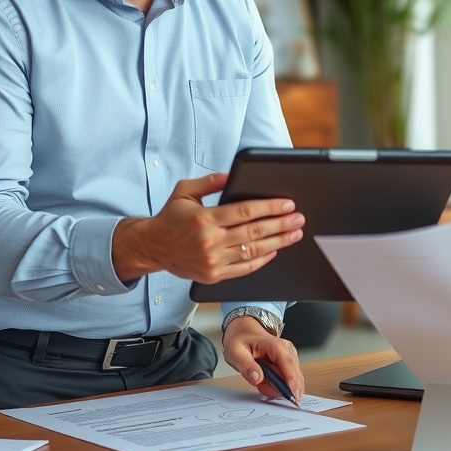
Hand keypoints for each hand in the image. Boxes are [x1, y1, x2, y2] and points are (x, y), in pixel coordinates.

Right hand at [111, 172, 304, 282]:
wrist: (153, 247)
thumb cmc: (170, 217)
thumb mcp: (184, 191)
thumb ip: (209, 182)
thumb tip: (231, 175)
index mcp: (204, 218)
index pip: (245, 212)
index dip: (270, 207)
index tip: (287, 204)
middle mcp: (209, 241)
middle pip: (254, 231)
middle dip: (281, 224)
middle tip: (298, 219)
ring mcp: (212, 260)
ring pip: (253, 251)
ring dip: (278, 243)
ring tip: (294, 234)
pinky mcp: (213, 275)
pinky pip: (244, 269)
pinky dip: (261, 260)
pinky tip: (274, 251)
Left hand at [222, 316, 304, 401]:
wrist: (243, 331)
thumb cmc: (240, 340)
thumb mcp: (236, 352)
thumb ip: (246, 366)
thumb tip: (257, 378)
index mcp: (276, 346)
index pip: (288, 365)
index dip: (292, 382)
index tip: (293, 396)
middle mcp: (287, 350)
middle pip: (293, 375)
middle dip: (278, 388)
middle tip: (261, 387)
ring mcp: (289, 357)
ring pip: (289, 380)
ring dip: (275, 386)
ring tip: (259, 379)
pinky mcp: (287, 363)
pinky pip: (286, 380)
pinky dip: (275, 385)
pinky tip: (265, 380)